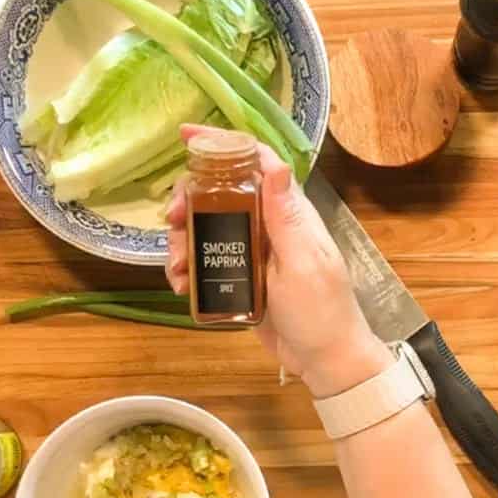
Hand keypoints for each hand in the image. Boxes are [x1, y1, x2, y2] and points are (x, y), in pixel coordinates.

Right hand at [166, 125, 392, 396]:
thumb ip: (286, 217)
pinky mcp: (242, 278)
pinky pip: (207, 262)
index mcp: (289, 213)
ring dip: (184, 242)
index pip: (256, 163)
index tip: (185, 136)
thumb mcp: (303, 263)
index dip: (222, 144)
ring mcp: (254, 252)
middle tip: (172, 222)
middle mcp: (269, 225)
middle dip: (189, 202)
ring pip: (206, 229)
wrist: (325, 360)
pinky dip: (189, 269)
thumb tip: (274, 163)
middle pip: (220, 195)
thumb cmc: (322, 311)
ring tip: (178, 269)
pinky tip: (182, 286)